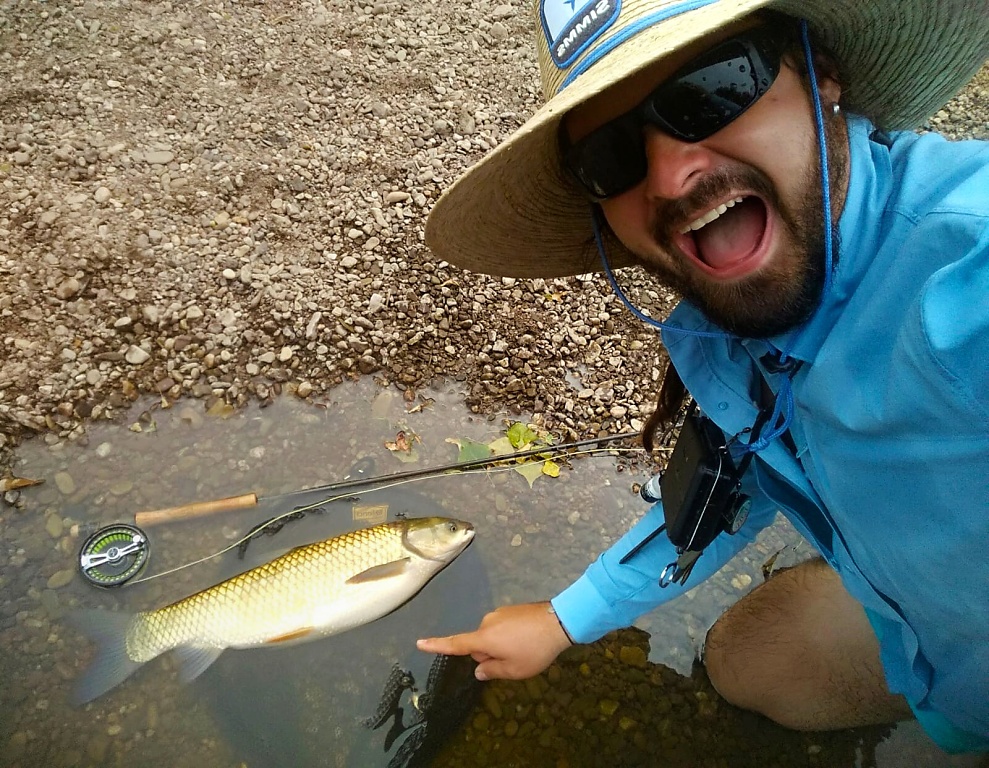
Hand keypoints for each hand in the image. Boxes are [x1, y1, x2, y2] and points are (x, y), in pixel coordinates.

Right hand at [417, 602, 572, 680]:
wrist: (558, 621)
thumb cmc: (534, 650)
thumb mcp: (515, 670)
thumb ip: (493, 671)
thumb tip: (478, 670)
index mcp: (484, 638)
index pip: (456, 644)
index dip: (437, 645)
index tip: (420, 642)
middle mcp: (487, 623)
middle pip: (479, 644)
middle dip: (490, 654)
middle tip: (513, 660)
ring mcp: (499, 614)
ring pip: (491, 636)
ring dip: (501, 645)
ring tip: (525, 649)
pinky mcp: (511, 609)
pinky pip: (502, 627)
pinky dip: (510, 636)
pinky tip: (528, 638)